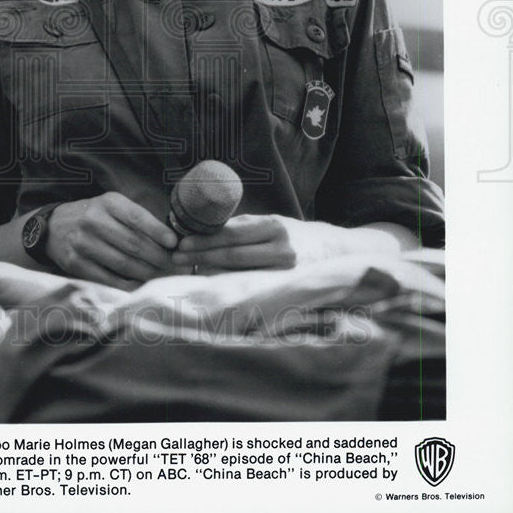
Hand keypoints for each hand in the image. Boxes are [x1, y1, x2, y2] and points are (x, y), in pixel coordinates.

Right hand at [46, 192, 177, 289]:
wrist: (54, 227)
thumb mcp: (112, 206)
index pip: (136, 217)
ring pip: (123, 263)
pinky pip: (109, 279)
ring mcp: (82, 244)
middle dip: (159, 257)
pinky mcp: (75, 264)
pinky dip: (129, 285)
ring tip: (165, 277)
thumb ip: (136, 218)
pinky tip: (143, 285)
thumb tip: (169, 240)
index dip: (157, 231)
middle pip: (133, 244)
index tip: (174, 243)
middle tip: (178, 266)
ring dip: (149, 273)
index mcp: (107, 203)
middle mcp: (93, 221)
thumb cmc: (93, 216)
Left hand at [170, 214, 351, 273]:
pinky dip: (228, 286)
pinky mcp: (287, 289)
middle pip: (231, 255)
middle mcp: (282, 251)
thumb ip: (246, 227)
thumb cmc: (297, 236)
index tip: (181, 242)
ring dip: (210, 272)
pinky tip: (211, 285)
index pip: (231, 234)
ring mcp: (285, 274)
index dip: (204, 239)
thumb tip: (207, 230)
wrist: (337, 253)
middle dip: (200, 256)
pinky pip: (250, 288)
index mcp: (276, 227)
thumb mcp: (275, 222)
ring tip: (187, 271)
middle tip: (175, 258)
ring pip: (238, 274)